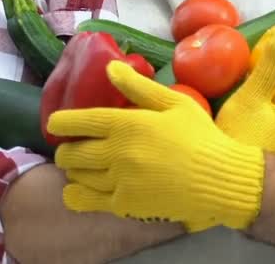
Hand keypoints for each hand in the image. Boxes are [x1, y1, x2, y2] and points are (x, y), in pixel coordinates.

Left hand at [49, 61, 264, 232]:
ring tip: (80, 168)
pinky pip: (85, 201)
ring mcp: (119, 181)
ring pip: (77, 176)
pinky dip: (76, 194)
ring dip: (73, 171)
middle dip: (66, 150)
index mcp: (127, 124)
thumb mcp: (174, 103)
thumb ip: (139, 86)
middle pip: (71, 153)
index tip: (54, 125)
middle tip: (72, 149)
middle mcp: (117, 152)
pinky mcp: (125, 204)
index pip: (79, 121)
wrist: (220, 177)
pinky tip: (79, 190)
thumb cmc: (200, 136)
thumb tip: (110, 68)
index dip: (60, 122)